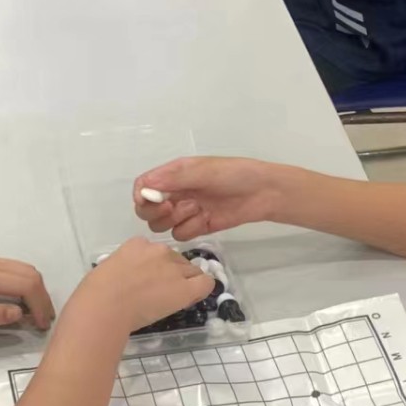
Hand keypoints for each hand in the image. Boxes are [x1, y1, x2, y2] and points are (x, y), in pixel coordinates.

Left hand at [0, 252, 54, 333]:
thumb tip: (20, 313)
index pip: (26, 284)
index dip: (40, 305)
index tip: (43, 325)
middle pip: (28, 273)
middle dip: (41, 297)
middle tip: (45, 320)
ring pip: (21, 269)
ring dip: (33, 289)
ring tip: (36, 313)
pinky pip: (10, 269)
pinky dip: (21, 284)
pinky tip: (19, 302)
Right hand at [67, 237, 212, 336]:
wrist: (103, 306)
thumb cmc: (96, 293)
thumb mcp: (108, 269)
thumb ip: (124, 268)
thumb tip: (129, 281)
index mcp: (138, 244)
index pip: (158, 253)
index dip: (157, 268)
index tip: (148, 282)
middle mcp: (159, 250)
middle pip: (176, 260)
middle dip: (172, 275)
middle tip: (159, 294)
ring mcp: (174, 269)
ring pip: (192, 271)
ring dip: (185, 283)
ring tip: (170, 300)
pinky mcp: (184, 288)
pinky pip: (205, 283)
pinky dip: (202, 289)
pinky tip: (191, 298)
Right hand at [133, 157, 295, 239]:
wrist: (263, 193)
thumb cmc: (234, 174)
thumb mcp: (204, 170)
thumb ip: (175, 178)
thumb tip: (146, 187)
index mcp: (173, 174)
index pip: (143, 186)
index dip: (142, 196)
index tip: (150, 202)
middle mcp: (175, 193)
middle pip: (147, 210)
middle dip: (156, 212)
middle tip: (172, 208)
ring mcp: (185, 212)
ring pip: (161, 225)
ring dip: (175, 219)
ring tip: (197, 209)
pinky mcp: (197, 227)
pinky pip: (180, 235)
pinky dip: (191, 229)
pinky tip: (206, 219)